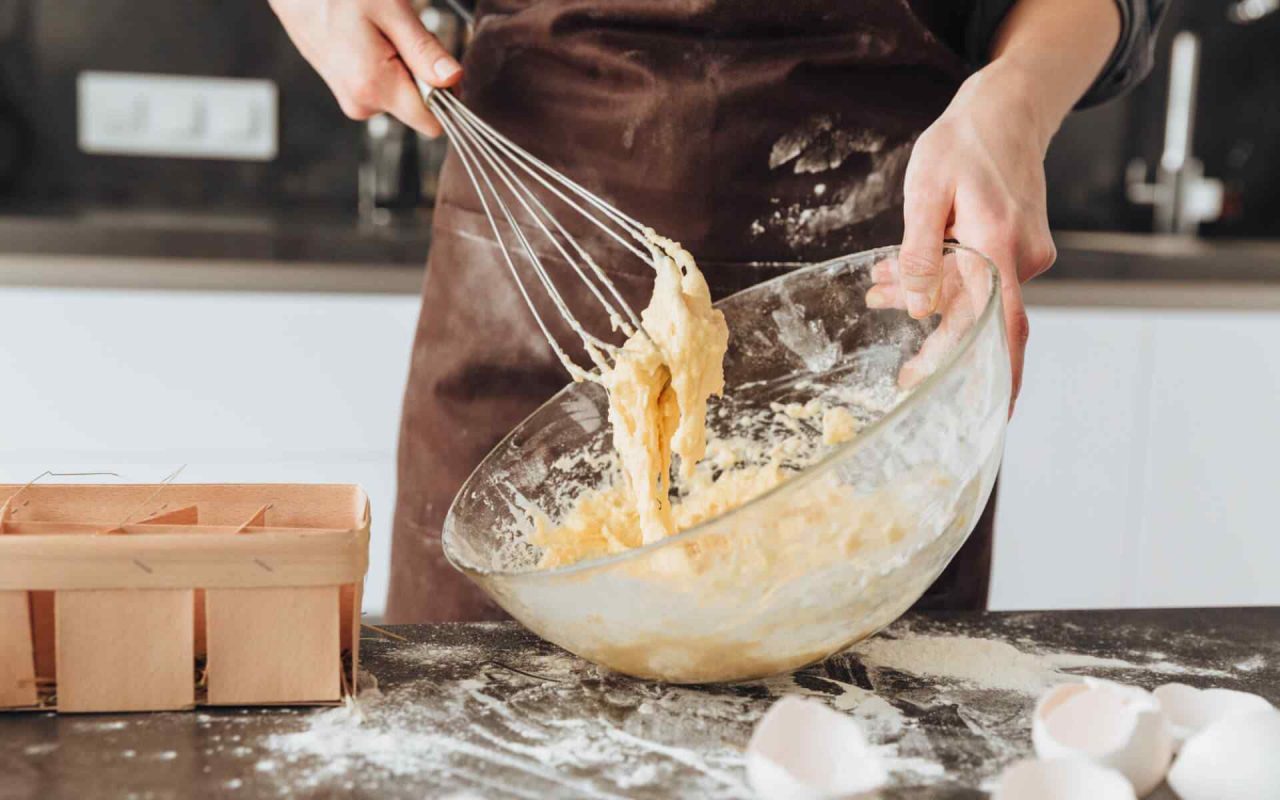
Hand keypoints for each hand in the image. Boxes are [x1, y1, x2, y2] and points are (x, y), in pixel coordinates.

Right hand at [270, 0, 461, 136]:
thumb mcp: (391, 11)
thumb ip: (424, 51)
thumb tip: (454, 80)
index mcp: (374, 89)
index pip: (432, 123)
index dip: (446, 96)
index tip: (438, 64)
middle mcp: (362, 104)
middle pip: (418, 106)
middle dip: (422, 73)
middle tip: (399, 34)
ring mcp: (352, 100)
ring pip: (401, 94)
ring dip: (402, 65)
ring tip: (378, 33)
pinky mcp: (347, 92)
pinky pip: (383, 87)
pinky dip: (386, 64)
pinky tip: (368, 39)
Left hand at [869, 62, 1057, 411]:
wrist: (1007, 108)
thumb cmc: (964, 143)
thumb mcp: (925, 189)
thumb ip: (920, 251)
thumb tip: (916, 307)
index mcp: (998, 242)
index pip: (1002, 326)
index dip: (994, 374)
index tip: (984, 411)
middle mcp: (1022, 255)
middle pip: (979, 318)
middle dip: (936, 339)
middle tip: (902, 363)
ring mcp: (1026, 253)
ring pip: (974, 296)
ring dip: (929, 301)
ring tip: (880, 288)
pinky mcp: (1019, 249)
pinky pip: (980, 278)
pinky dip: (945, 280)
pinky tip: (904, 271)